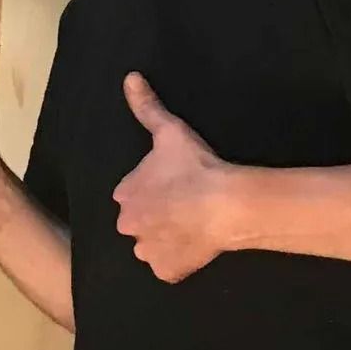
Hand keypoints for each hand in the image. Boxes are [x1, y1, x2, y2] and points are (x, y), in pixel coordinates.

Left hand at [112, 73, 239, 281]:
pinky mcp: (167, 271)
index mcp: (125, 194)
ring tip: (193, 225)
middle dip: (158, 215)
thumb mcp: (169, 132)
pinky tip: (197, 245)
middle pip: (140, 221)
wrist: (225, 205)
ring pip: (152, 245)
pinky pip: (169, 267)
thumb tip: (129, 77)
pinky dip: (180, 260)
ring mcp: (147, 252)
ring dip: (167, 238)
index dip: (155, 189)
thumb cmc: (196, 167)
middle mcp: (128, 226)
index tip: (175, 185)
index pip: (133, 193)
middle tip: (186, 206)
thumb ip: (146, 107)